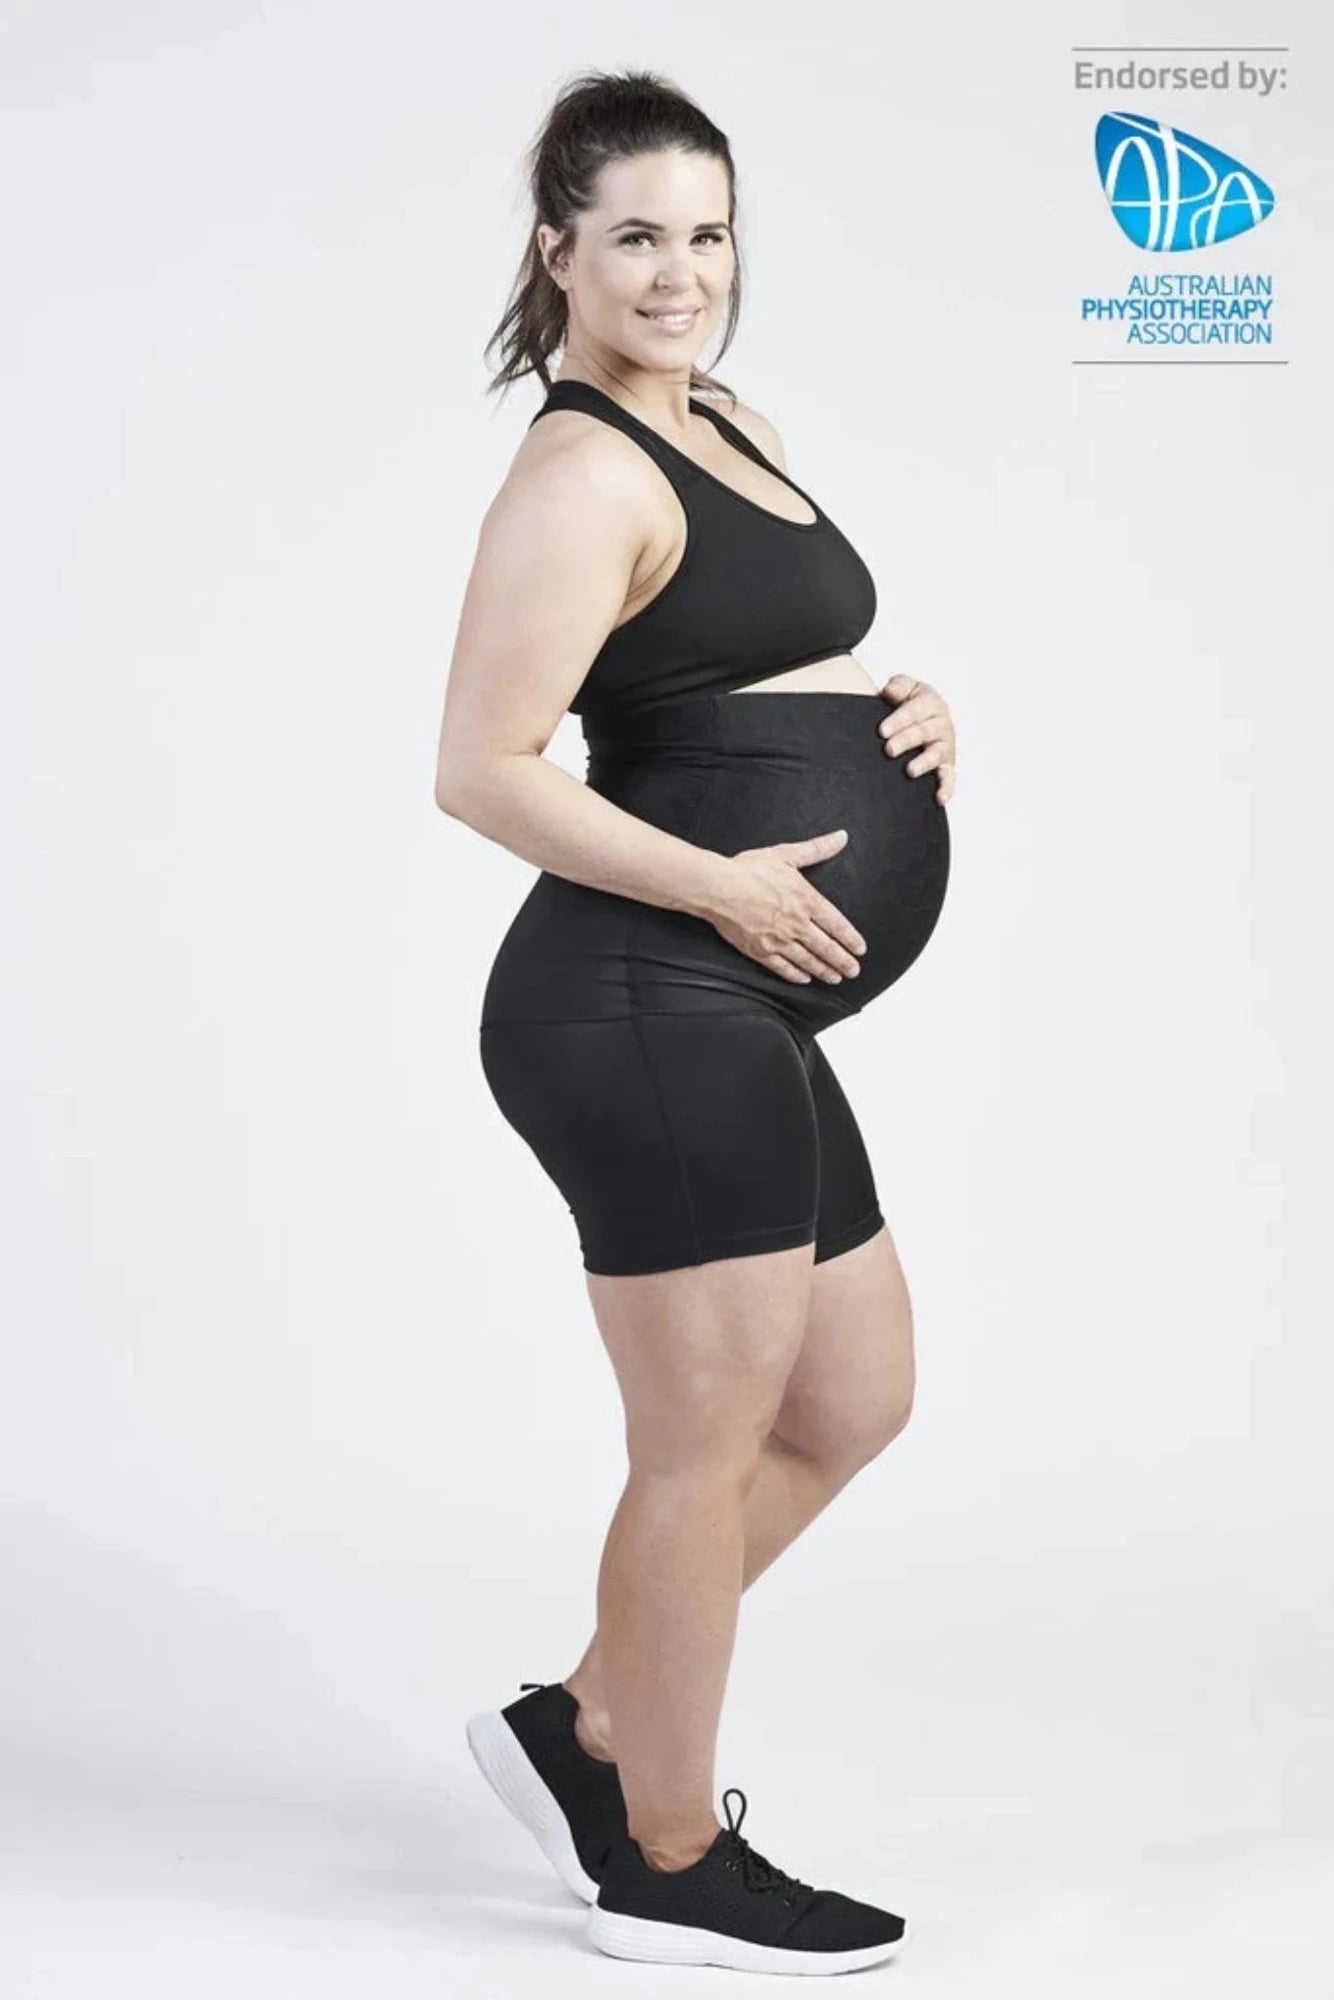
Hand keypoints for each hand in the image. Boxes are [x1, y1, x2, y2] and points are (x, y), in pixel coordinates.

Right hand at [706, 830, 867, 986]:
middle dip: (843, 962)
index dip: (851, 939)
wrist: (717, 888)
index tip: (860, 949)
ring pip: (808, 961)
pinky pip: (783, 968)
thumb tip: (841, 837)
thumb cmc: (749, 870)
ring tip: (835, 978)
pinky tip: (804, 978)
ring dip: (824, 971)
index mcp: (806, 901)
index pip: (837, 925)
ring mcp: (779, 940)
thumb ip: (817, 849)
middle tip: (853, 971)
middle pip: (827, 948)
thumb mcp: (786, 854)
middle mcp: (797, 924)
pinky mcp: (760, 951)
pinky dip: (796, 975)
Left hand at [877, 674, 955, 803]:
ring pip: (936, 755)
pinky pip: (949, 778)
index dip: (899, 719)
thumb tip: (889, 690)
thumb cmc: (908, 704)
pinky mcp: (946, 766)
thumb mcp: (905, 688)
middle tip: (888, 749)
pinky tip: (938, 799)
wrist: (918, 720)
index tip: (882, 730)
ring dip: (923, 763)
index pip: (915, 710)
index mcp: (931, 703)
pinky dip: (946, 789)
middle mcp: (942, 724)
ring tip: (909, 770)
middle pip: (923, 732)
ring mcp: (945, 746)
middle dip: (906, 740)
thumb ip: (899, 685)